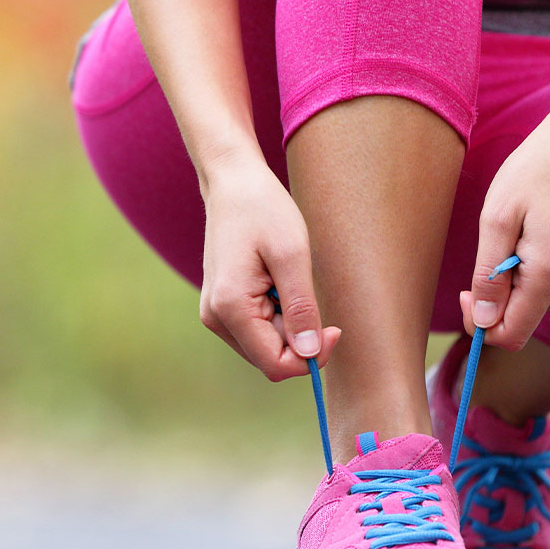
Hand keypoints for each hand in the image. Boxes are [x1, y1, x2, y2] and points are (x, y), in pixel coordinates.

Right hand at [198, 159, 343, 381]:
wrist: (232, 183)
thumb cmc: (263, 209)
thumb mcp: (292, 255)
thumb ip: (301, 308)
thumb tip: (309, 354)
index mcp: (230, 307)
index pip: (276, 365)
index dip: (311, 356)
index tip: (334, 327)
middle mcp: (215, 317)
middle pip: (270, 359)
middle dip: (300, 340)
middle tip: (313, 296)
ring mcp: (215, 313)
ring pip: (265, 347)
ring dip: (288, 326)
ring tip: (288, 283)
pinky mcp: (220, 306)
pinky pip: (256, 331)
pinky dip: (277, 317)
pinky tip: (277, 284)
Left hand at [459, 104, 549, 349]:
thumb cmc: (535, 171)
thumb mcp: (497, 218)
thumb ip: (488, 276)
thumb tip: (483, 323)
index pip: (512, 334)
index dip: (481, 324)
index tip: (465, 292)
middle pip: (522, 319)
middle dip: (497, 297)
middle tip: (491, 247)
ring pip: (534, 305)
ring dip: (515, 281)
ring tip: (519, 235)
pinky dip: (532, 274)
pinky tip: (535, 237)